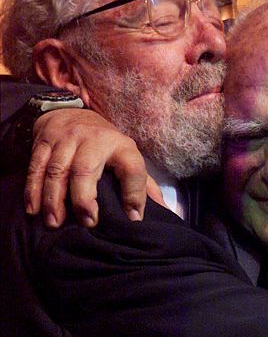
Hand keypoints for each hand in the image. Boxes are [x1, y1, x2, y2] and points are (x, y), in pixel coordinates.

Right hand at [24, 108, 161, 227]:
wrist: (71, 113)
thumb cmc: (105, 147)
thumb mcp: (127, 158)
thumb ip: (143, 185)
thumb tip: (165, 211)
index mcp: (121, 147)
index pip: (132, 169)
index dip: (134, 194)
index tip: (133, 218)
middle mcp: (93, 140)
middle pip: (85, 170)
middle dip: (83, 199)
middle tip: (86, 222)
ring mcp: (66, 139)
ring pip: (57, 170)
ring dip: (54, 199)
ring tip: (55, 223)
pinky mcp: (44, 141)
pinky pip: (36, 167)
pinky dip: (33, 190)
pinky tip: (34, 209)